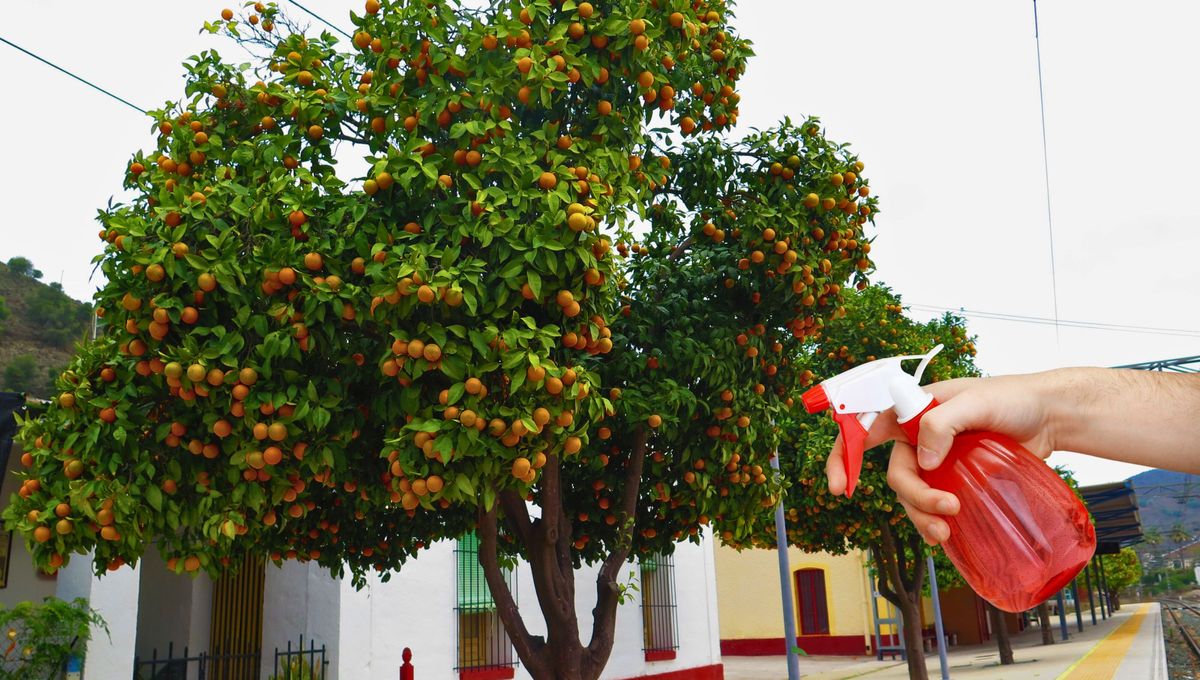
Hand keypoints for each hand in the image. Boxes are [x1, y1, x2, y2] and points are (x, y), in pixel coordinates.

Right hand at [825, 374, 1059, 543]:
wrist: (1050, 417)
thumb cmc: (1013, 398)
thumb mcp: (976, 402)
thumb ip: (942, 422)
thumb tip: (925, 459)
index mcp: (912, 410)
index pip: (864, 430)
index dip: (843, 457)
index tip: (838, 488)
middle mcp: (919, 437)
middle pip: (897, 475)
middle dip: (914, 498)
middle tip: (947, 511)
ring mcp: (938, 461)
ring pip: (914, 495)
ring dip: (922, 517)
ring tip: (947, 533)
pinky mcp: (958, 480)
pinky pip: (935, 505)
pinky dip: (934, 521)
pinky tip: (946, 536)